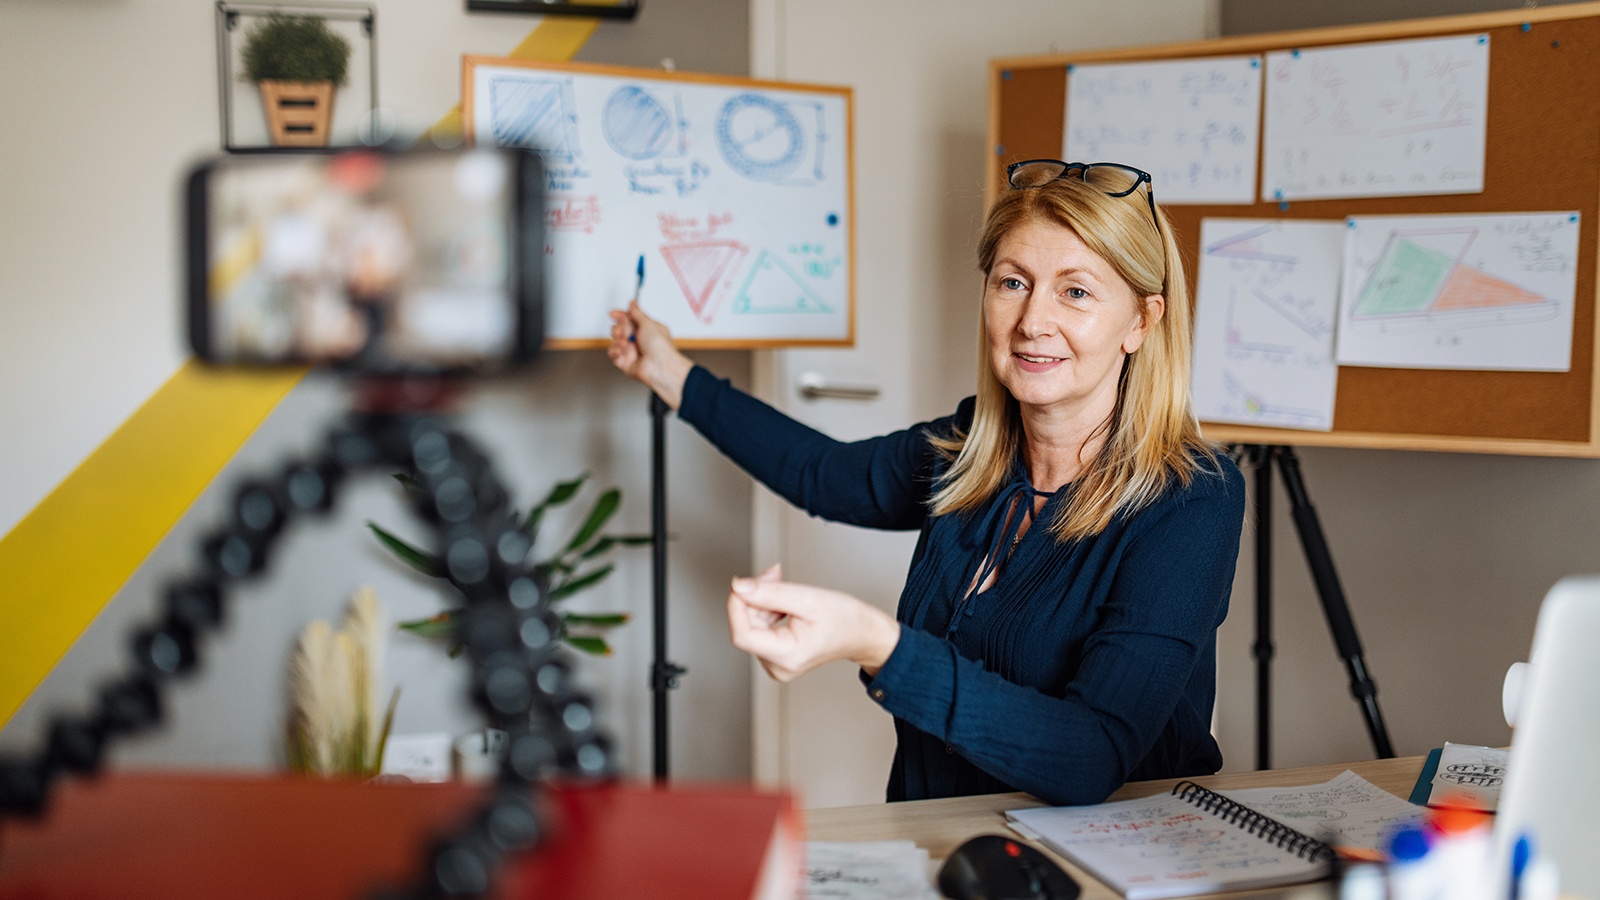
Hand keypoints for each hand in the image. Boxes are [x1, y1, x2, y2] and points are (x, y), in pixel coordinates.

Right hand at [606, 300, 693, 409]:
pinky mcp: (625, 362)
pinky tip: (621, 351)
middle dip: (619, 329)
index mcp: (645, 330)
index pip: (629, 319)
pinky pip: (613, 354)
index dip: (620, 316)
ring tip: (624, 344)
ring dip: (617, 340)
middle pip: (619, 329)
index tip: (613, 314)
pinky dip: (614, 352)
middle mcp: (638, 340)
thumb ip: (637, 313)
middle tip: (625, 332)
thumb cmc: (660, 346)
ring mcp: (631, 352)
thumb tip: (633, 303)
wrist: (660, 367)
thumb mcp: (648, 323)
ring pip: (614, 341)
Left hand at [727, 564, 901, 681]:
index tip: (743, 583)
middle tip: (773, 574)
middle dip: (754, 597)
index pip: (742, 634)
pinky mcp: (778, 656)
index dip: (737, 605)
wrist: (864, 634)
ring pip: (752, 625)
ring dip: (762, 600)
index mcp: (786, 656)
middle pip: (747, 627)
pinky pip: (761, 629)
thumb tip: (740, 587)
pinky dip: (767, 609)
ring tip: (782, 584)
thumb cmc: (846, 620)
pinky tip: (783, 600)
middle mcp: (778, 666)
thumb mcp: (808, 599)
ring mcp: (777, 664)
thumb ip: (770, 593)